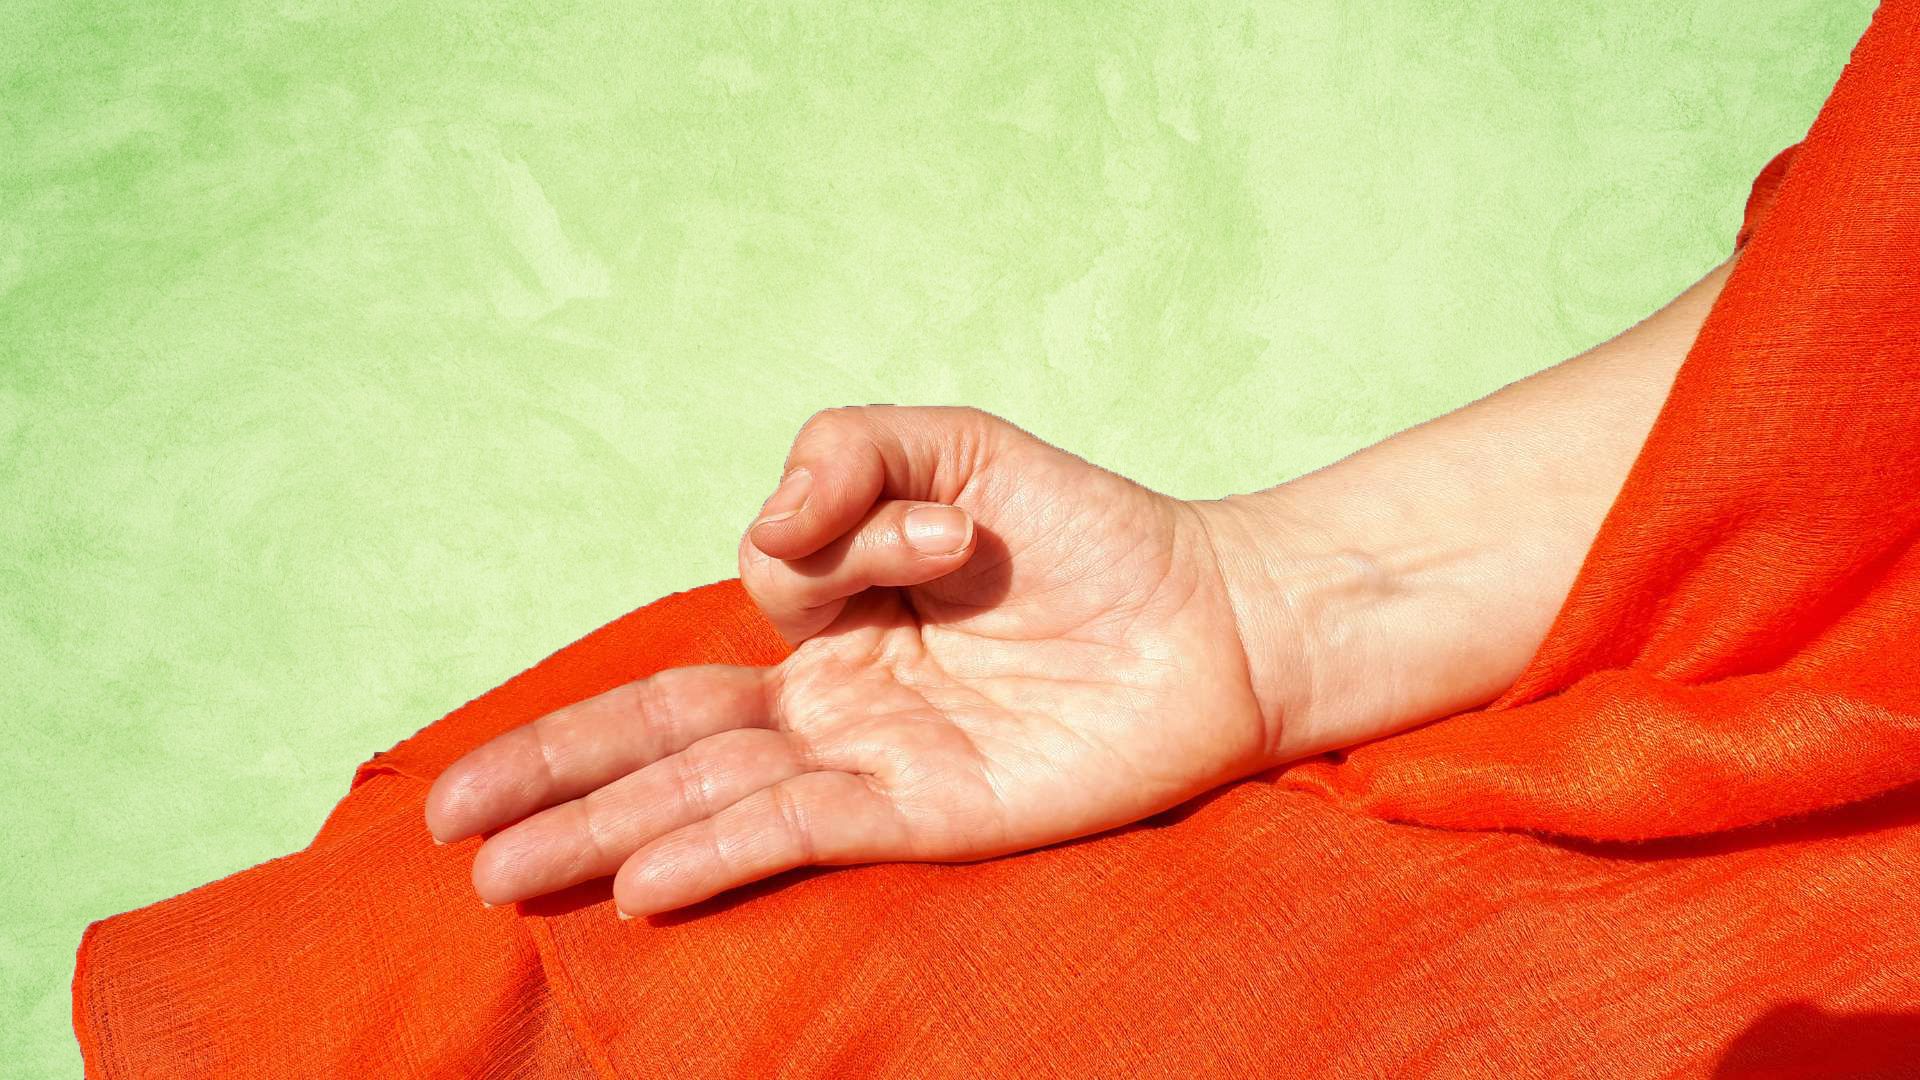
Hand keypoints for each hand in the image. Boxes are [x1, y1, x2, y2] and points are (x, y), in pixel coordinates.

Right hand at [424, 405, 1309, 917]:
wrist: (1217, 617)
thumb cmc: (1095, 532)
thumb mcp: (960, 445)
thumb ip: (850, 450)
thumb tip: (769, 527)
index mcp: (843, 612)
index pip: (759, 585)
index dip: (826, 540)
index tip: (956, 533)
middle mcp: (840, 697)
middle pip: (664, 736)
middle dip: (552, 771)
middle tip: (447, 815)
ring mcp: (874, 761)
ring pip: (705, 797)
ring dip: (598, 831)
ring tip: (495, 871)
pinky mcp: (926, 813)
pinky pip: (799, 833)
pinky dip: (715, 851)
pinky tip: (634, 880)